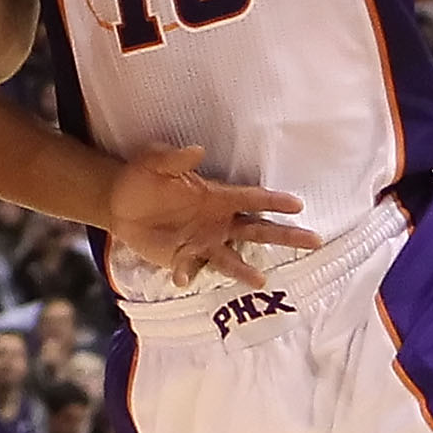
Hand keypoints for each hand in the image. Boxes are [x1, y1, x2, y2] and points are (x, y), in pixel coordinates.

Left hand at [108, 146, 319, 288]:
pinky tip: (182, 277)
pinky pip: (194, 270)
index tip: (299, 205)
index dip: (275, 201)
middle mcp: (218, 221)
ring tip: (262, 282)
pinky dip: (189, 274)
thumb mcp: (155, 161)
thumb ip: (175, 159)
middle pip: (258, 229)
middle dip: (286, 235)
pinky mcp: (184, 258)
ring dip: (246, 270)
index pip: (253, 198)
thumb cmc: (143, 175)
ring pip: (234, 258)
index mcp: (218, 195)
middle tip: (314, 240)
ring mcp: (204, 242)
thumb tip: (197, 150)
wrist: (118, 203)